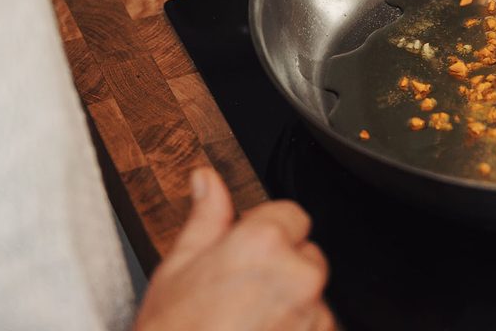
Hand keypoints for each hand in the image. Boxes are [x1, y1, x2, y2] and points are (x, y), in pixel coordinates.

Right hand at [135, 168, 332, 330]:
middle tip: (242, 296)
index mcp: (264, 242)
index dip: (267, 233)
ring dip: (291, 307)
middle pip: (306, 256)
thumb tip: (207, 180)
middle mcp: (297, 275)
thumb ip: (206, 217)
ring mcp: (311, 315)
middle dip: (282, 270)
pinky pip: (317, 329)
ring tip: (248, 325)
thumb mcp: (178, 268)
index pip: (292, 215)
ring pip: (312, 298)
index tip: (249, 252)